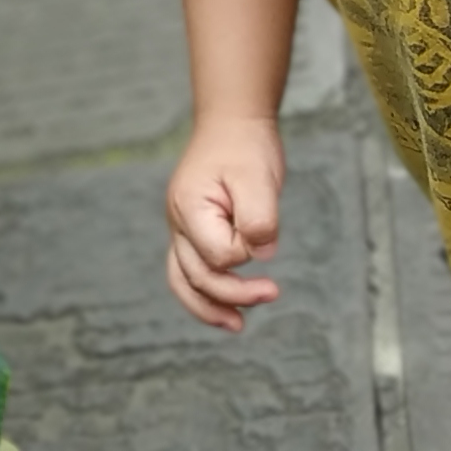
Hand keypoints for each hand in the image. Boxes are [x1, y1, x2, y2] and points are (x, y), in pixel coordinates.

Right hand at [164, 114, 284, 332]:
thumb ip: (259, 217)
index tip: (264, 231)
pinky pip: (189, 272)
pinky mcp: (193, 233)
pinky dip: (204, 295)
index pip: (217, 253)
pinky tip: (226, 309)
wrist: (232, 124)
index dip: (245, 252)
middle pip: (198, 275)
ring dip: (209, 307)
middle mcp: (178, 221)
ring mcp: (181, 229)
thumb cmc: (244, 148)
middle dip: (234, 293)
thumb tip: (261, 256)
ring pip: (184, 281)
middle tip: (273, 292)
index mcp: (189, 206)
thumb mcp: (258, 177)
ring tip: (236, 326)